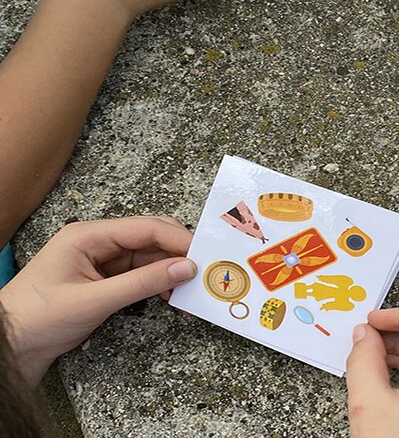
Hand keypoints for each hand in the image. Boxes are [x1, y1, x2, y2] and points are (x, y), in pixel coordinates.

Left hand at [0, 217, 194, 385]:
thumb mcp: (94, 301)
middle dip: (178, 252)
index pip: (145, 228)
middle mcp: (97, 242)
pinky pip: (141, 273)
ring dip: (171, 270)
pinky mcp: (105, 279)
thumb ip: (142, 283)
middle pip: (150, 237)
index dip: (178, 239)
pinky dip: (159, 282)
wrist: (11, 345)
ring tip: (192, 288)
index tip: (204, 255)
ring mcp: (101, 260)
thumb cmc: (38, 318)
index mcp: (88, 235)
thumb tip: (185, 268)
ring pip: (149, 256)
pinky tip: (173, 295)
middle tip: (205, 270)